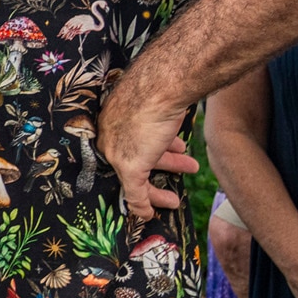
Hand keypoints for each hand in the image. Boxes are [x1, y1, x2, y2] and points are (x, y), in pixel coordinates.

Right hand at [96, 93, 198, 222]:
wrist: (163, 84)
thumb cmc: (145, 123)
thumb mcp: (133, 165)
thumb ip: (134, 192)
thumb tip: (140, 214)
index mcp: (105, 145)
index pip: (126, 178)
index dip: (148, 195)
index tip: (169, 202)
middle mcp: (113, 130)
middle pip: (140, 161)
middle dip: (164, 173)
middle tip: (186, 179)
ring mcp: (129, 115)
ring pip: (150, 144)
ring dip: (171, 158)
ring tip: (191, 162)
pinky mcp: (146, 104)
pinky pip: (157, 131)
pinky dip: (169, 141)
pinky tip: (181, 142)